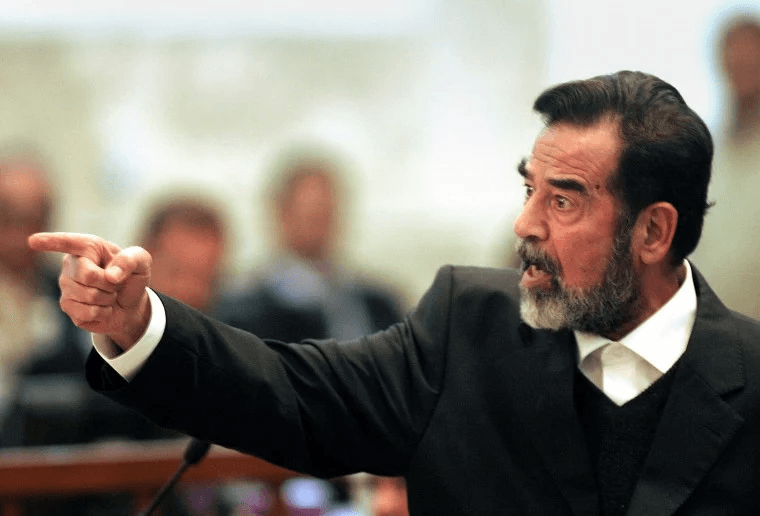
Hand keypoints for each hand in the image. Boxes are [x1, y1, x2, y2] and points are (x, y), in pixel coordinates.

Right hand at [28, 232, 152, 351]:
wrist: (130, 305)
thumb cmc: (132, 277)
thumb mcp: (141, 262)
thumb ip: (131, 260)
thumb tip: (111, 275)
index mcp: (88, 247)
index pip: (67, 242)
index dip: (51, 242)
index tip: (33, 241)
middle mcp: (71, 264)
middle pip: (87, 275)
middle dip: (110, 284)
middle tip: (115, 284)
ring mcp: (66, 286)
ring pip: (89, 295)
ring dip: (108, 298)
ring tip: (109, 295)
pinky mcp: (68, 306)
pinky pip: (87, 312)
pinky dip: (103, 312)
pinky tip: (102, 308)